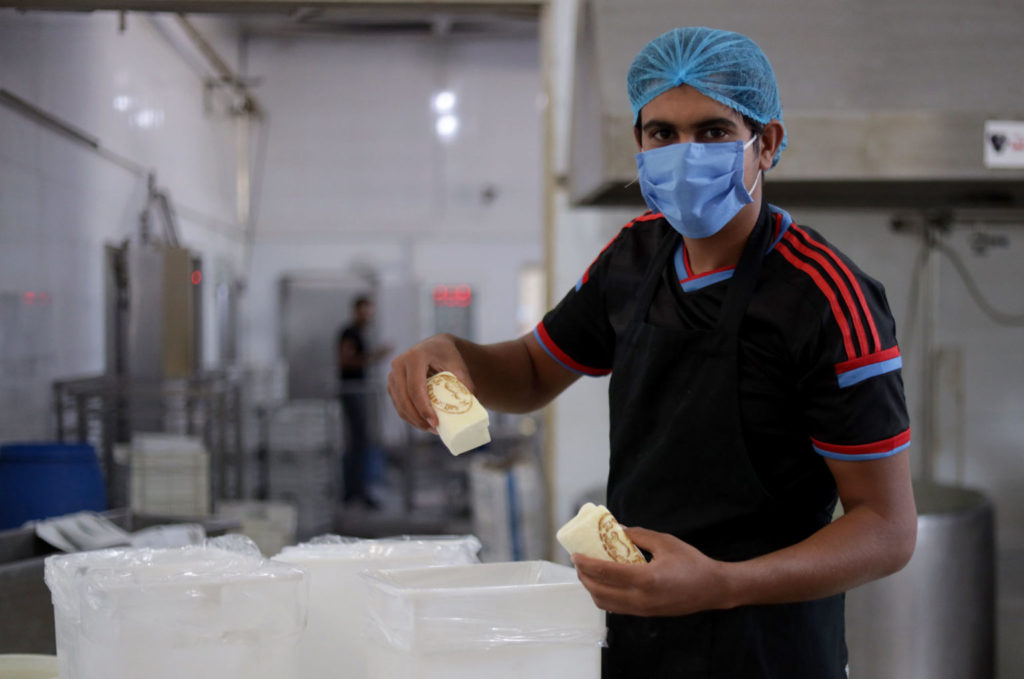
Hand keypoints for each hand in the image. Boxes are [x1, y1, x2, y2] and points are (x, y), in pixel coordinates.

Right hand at [386, 334, 474, 432]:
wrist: (435, 347)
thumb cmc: (448, 356)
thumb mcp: (458, 365)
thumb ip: (464, 382)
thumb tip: (470, 404)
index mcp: (415, 357)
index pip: (415, 388)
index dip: (423, 408)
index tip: (435, 423)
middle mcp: (399, 364)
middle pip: (405, 398)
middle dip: (418, 418)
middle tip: (434, 430)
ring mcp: (393, 374)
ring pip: (399, 404)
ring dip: (413, 420)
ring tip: (431, 429)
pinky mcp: (392, 384)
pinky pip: (398, 404)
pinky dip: (409, 416)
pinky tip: (422, 423)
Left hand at [571, 527, 731, 616]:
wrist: (713, 589)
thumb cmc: (691, 562)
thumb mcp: (665, 542)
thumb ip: (638, 535)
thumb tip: (616, 529)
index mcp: (646, 579)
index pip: (606, 573)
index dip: (587, 564)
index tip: (575, 555)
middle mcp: (641, 598)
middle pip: (600, 592)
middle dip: (584, 577)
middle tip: (579, 562)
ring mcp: (642, 610)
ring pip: (605, 604)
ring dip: (592, 589)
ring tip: (588, 572)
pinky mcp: (645, 614)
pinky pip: (616, 608)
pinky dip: (604, 596)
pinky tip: (604, 582)